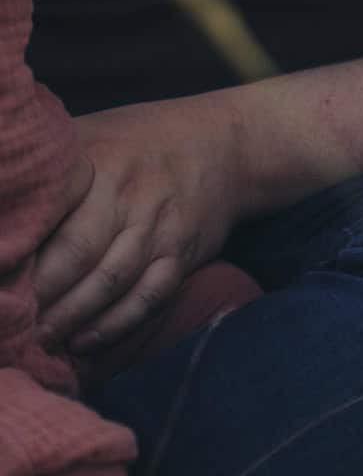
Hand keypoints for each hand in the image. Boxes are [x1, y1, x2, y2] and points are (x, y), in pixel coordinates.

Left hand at [33, 97, 249, 353]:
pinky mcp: (183, 254)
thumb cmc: (141, 142)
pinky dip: (115, 324)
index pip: (48, 207)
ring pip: (111, 280)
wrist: (228, 146)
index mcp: (96, 161)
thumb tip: (3, 205)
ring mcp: (160, 227)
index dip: (17, 246)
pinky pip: (149, 296)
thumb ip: (49, 170)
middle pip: (76, 252)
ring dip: (71, 316)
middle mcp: (129, 194)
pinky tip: (84, 341)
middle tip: (8, 319)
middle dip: (39, 293)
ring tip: (38, 339)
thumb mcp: (90, 134)